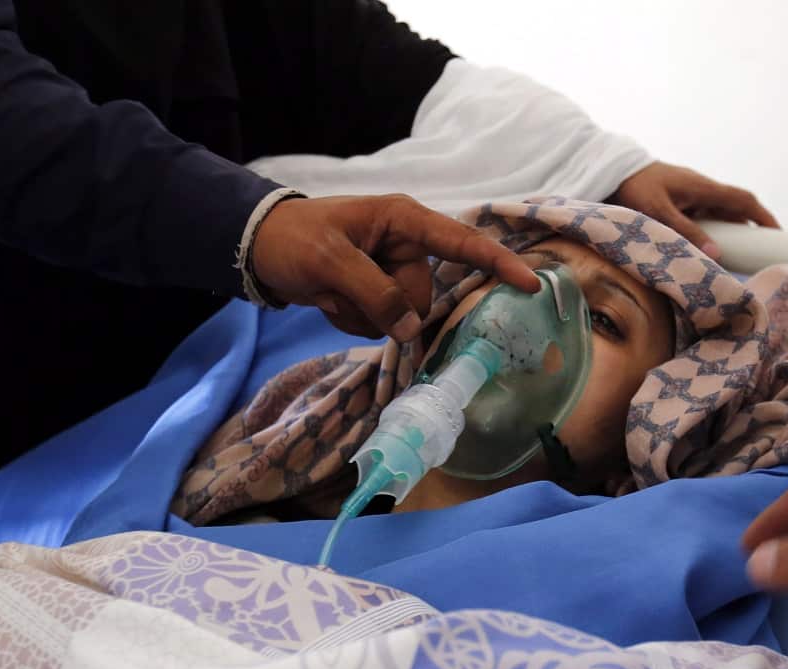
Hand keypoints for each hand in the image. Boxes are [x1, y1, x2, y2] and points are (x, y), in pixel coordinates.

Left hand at [251, 194, 539, 340]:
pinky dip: (355, 320)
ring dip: (364, 315)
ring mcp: (392, 271)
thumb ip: (376, 294)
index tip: (531, 284)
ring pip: (403, 316)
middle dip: (385, 305)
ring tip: (331, 293)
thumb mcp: (330, 262)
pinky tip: (331, 301)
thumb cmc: (293, 240)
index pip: (461, 243)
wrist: (257, 248)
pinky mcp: (378, 293)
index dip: (498, 263)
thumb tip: (412, 328)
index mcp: (403, 220)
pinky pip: (383, 323)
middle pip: (423, 296)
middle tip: (342, 290)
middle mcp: (405, 245)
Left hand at [609, 161, 779, 260]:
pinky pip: (701, 218)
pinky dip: (710, 233)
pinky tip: (705, 251)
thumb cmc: (632, 187)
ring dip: (728, 234)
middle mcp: (700, 189)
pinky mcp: (677, 201)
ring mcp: (689, 195)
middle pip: (734, 209)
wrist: (608, 170)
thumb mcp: (658, 212)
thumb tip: (717, 255)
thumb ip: (686, 232)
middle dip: (749, 230)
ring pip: (718, 215)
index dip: (763, 217)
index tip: (778, 236)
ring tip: (735, 259)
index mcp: (702, 187)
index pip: (743, 201)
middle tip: (759, 255)